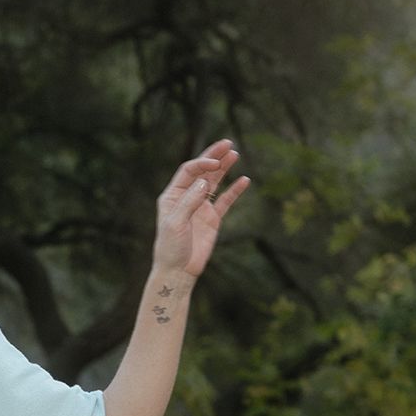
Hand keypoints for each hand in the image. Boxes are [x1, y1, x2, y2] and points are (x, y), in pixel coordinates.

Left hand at [153, 139, 249, 280]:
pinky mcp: (212, 219)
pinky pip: (225, 201)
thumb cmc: (170, 248)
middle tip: (228, 143)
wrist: (178, 272)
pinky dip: (234, 190)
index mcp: (172, 196)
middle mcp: (186, 198)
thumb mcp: (175, 223)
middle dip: (214, 157)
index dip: (202, 164)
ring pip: (214, 182)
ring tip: (235, 154)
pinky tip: (244, 180)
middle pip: (202, 172)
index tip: (215, 164)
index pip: (189, 171)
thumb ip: (189, 201)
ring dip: (224, 168)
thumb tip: (205, 182)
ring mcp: (200, 207)